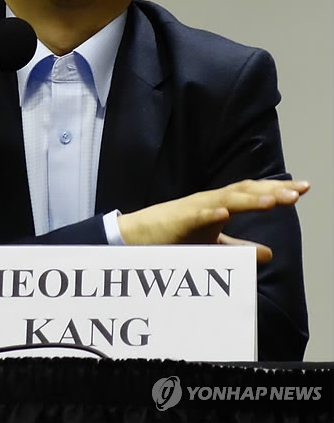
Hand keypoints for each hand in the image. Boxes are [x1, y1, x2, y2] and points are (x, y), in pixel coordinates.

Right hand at [118, 178, 309, 257]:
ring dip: (249, 199)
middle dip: (272, 190)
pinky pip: (197, 215)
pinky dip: (211, 212)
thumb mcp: (213, 245)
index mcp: (221, 204)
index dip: (277, 190)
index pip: (253, 193)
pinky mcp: (179, 219)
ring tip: (272, 200)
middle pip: (245, 190)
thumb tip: (270, 253)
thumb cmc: (175, 237)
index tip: (303, 189)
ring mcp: (195, 208)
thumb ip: (240, 248)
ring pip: (226, 199)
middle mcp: (211, 200)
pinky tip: (224, 213)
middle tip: (298, 191)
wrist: (139, 237)